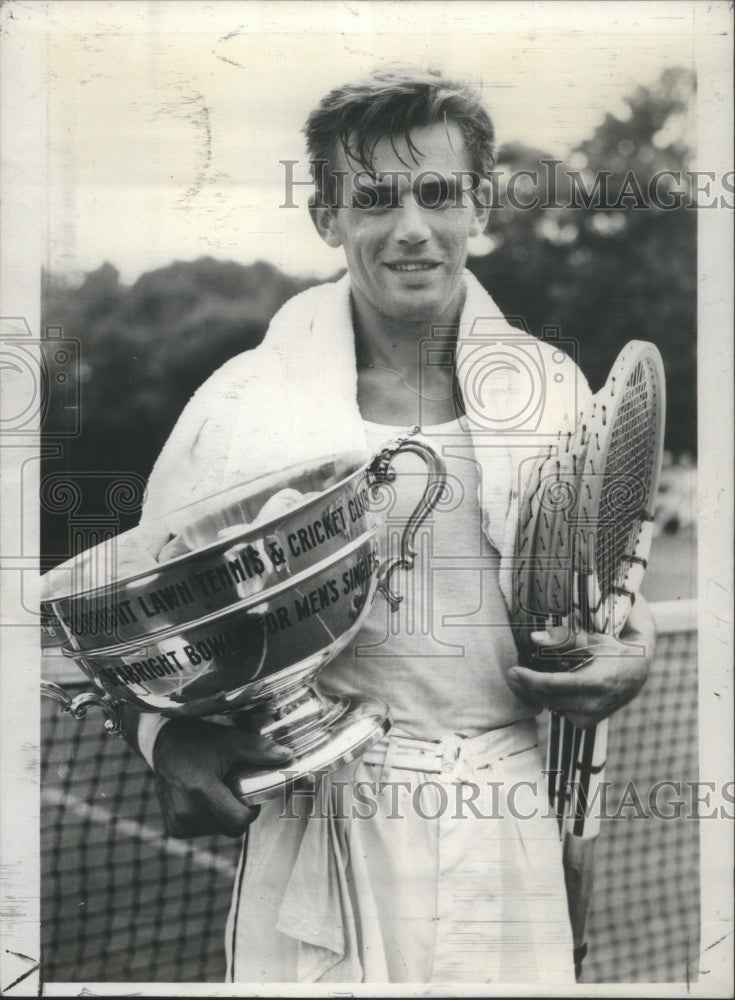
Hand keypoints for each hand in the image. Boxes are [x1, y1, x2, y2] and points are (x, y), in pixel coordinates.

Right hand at [151, 717, 294, 837]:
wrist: (163, 743)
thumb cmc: (198, 739)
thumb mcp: (230, 740)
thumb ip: (259, 750)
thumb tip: (288, 756)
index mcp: (201, 791)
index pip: (239, 821)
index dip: (251, 809)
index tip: (248, 792)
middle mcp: (186, 811)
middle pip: (230, 829)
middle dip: (238, 813)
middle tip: (234, 790)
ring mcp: (177, 822)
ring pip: (218, 831)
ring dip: (223, 817)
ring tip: (217, 791)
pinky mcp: (173, 828)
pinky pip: (203, 831)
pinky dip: (209, 819)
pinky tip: (203, 799)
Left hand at [506, 596, 655, 728]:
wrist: (638, 671)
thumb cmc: (613, 650)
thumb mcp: (593, 640)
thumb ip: (564, 638)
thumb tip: (535, 637)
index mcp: (594, 681)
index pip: (551, 685)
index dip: (528, 679)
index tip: (514, 671)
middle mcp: (593, 703)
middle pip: (548, 697)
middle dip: (530, 685)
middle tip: (519, 672)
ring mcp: (592, 716)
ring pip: (553, 706)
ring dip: (541, 693)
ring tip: (535, 678)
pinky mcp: (590, 722)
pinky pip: (562, 713)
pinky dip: (554, 701)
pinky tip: (555, 689)